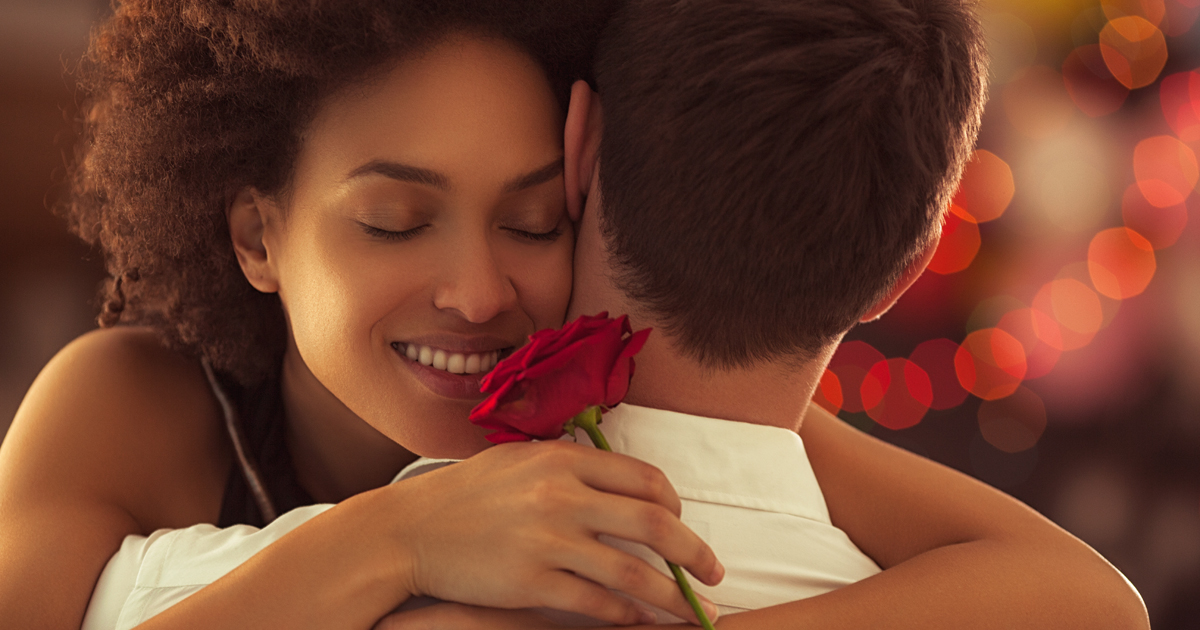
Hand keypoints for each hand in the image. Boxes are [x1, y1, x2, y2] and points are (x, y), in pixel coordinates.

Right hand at [383, 441, 723, 625]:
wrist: (408, 529)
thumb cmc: (463, 494)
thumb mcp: (517, 460)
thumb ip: (567, 465)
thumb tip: (617, 483)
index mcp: (562, 459)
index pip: (644, 478)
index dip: (674, 503)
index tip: (682, 522)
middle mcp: (561, 496)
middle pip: (654, 524)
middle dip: (695, 553)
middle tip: (715, 572)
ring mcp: (548, 542)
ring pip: (633, 573)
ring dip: (673, 596)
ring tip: (696, 611)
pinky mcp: (532, 584)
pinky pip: (596, 603)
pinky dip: (625, 616)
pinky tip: (639, 621)